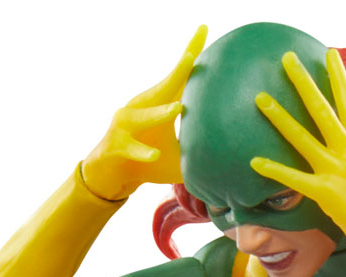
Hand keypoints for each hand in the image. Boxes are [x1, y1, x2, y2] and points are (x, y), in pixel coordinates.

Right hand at [81, 25, 206, 199]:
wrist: (112, 177)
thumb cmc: (148, 164)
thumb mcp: (179, 158)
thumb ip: (199, 153)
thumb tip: (233, 160)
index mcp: (159, 105)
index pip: (179, 77)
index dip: (191, 53)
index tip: (204, 28)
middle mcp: (142, 107)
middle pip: (163, 86)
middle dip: (178, 70)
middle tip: (192, 54)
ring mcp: (126, 125)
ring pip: (144, 117)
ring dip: (160, 113)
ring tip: (177, 108)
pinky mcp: (116, 146)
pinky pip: (131, 148)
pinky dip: (143, 152)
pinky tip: (155, 155)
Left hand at [250, 50, 345, 257]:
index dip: (338, 77)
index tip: (329, 54)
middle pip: (321, 108)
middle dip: (303, 82)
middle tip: (286, 58)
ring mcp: (336, 168)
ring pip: (302, 136)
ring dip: (280, 117)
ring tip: (260, 98)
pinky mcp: (326, 190)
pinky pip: (294, 178)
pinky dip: (274, 170)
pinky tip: (255, 162)